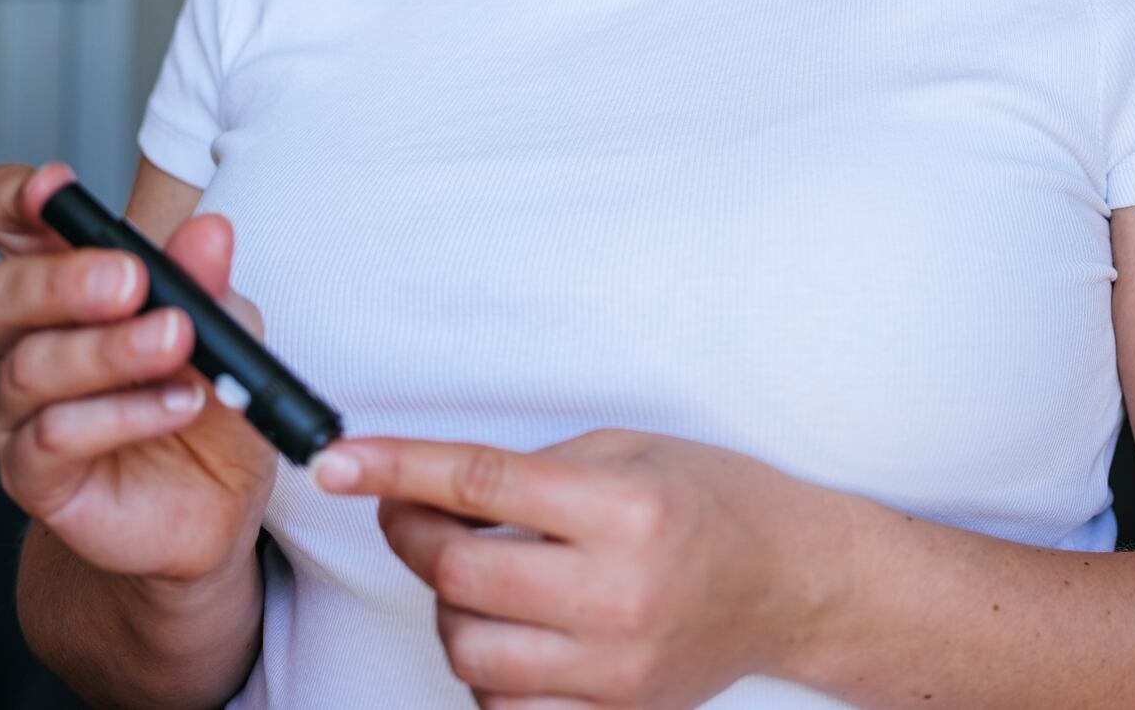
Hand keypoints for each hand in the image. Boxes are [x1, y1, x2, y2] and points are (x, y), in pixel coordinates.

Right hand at [0, 161, 276, 582]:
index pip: (11, 229)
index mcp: (66, 291)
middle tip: (131, 279)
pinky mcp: (35, 476)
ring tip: (177, 341)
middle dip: (68, 279)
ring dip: (110, 350)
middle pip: (5, 293)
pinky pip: (56, 437)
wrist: (216, 504)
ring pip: (32, 367)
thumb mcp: (226, 328)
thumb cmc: (209, 400)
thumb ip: (209, 282)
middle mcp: (28, 343)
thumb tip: (211, 232)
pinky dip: (123, 415)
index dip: (16, 199)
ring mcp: (22, 411)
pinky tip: (178, 403)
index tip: (55, 187)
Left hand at [310, 427, 853, 707]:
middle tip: (415, 511)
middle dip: (414, 534)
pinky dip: (488, 664)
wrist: (795, 581)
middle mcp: (621, 591)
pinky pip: (503, 703)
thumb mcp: (631, 450)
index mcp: (627, 507)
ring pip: (469, 645)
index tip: (339, 461)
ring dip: (451, 604)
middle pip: (460, 571)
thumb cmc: (715, 502)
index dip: (398, 468)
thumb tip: (425, 486)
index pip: (481, 483)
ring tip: (483, 573)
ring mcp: (617, 664)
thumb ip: (534, 470)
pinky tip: (514, 626)